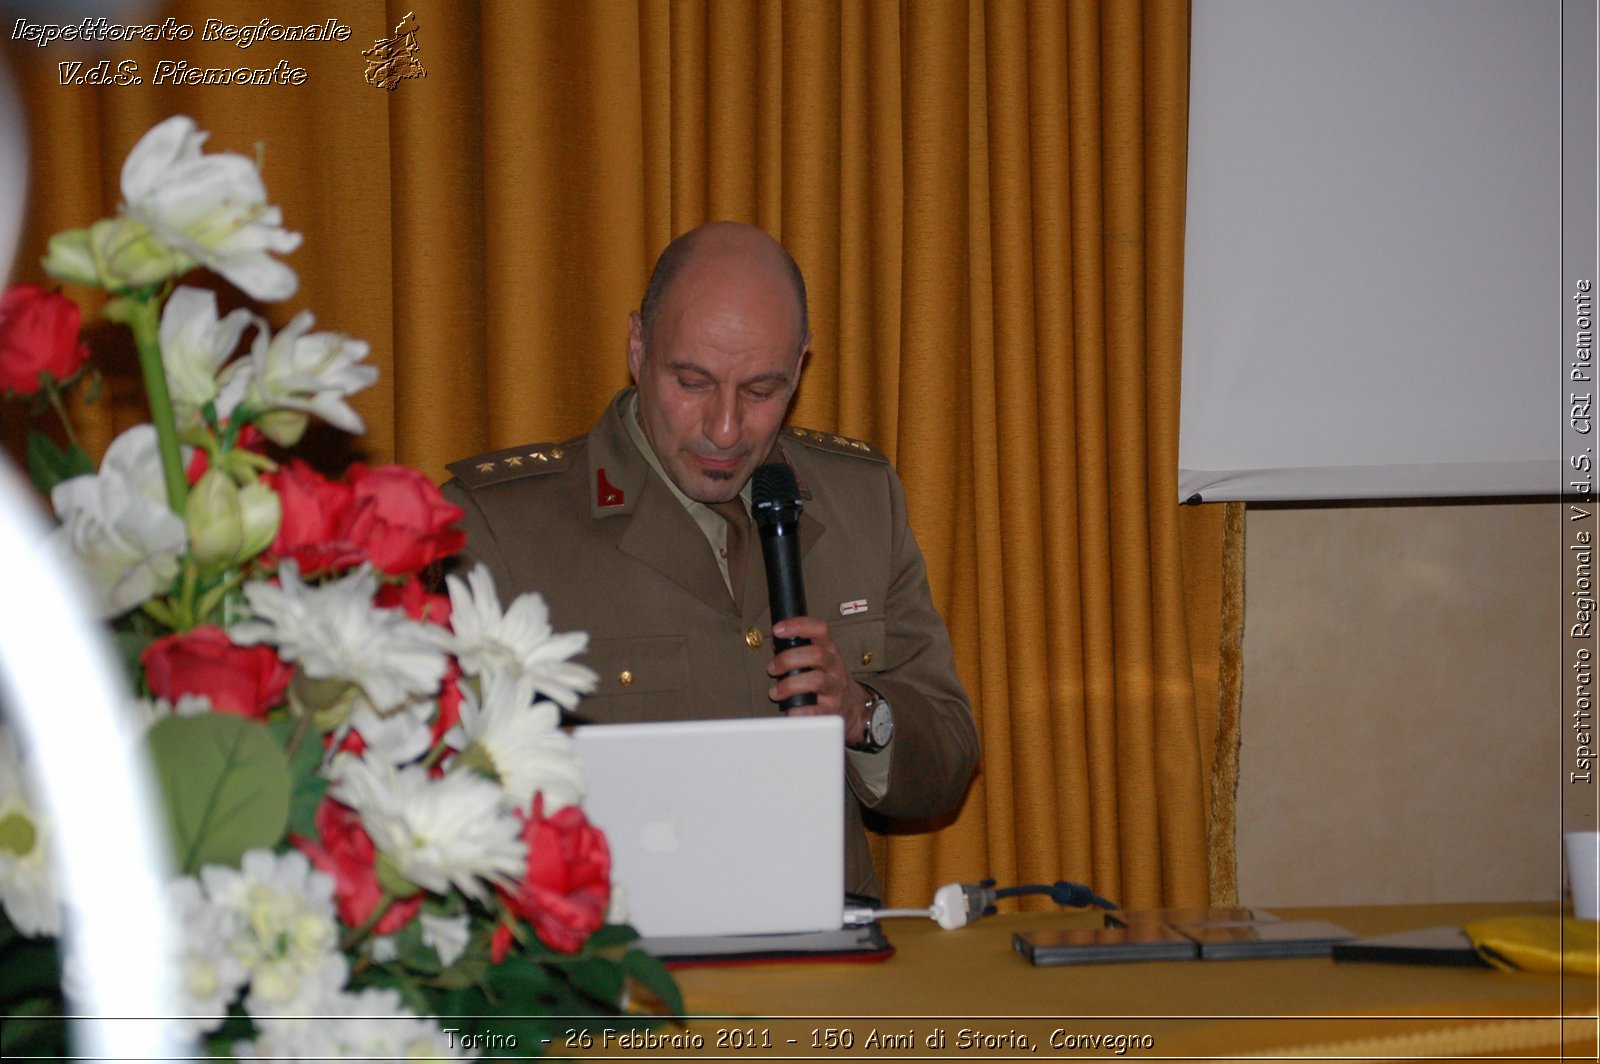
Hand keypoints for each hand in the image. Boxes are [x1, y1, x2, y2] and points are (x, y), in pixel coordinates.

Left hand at [767, 615, 869, 743]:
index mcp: (830, 650)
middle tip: (772, 668)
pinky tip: (789, 711)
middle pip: (816, 654)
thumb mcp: (820, 659)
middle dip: (788, 659)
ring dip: (790, 685)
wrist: (851, 705)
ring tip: (775, 692)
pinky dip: (799, 711)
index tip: (777, 630)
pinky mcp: (832, 710)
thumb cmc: (826, 677)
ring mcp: (835, 688)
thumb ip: (800, 650)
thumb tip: (774, 645)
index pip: (820, 629)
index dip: (798, 626)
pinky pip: (816, 711)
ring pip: (816, 681)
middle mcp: (834, 667)